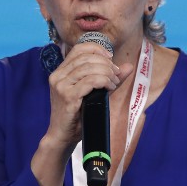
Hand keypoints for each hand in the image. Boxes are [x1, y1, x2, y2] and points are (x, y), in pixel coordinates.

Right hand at [31, 42, 132, 185]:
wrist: (62, 137)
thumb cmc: (76, 116)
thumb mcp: (92, 93)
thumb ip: (109, 78)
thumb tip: (128, 66)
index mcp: (60, 72)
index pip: (79, 49)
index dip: (98, 50)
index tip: (110, 59)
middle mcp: (58, 76)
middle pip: (87, 58)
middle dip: (107, 64)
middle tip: (116, 76)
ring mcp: (61, 86)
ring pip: (90, 68)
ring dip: (107, 73)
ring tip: (114, 83)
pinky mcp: (67, 96)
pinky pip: (90, 81)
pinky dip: (104, 81)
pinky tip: (109, 87)